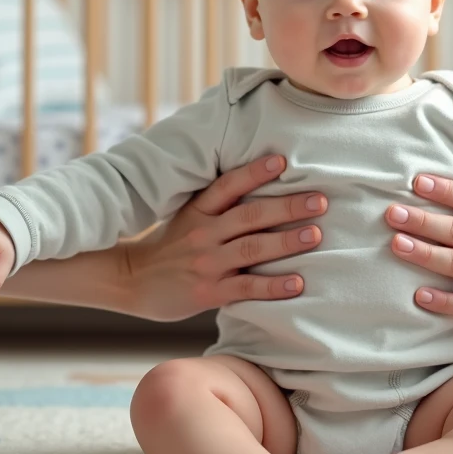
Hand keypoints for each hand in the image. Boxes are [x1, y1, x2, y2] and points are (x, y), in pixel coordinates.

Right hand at [115, 154, 327, 321]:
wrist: (133, 281)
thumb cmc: (171, 246)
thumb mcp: (188, 216)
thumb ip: (220, 205)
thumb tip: (265, 185)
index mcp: (199, 210)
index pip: (228, 185)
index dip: (255, 172)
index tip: (282, 161)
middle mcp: (203, 233)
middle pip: (250, 216)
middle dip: (287, 207)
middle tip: (320, 200)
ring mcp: (207, 263)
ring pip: (252, 249)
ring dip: (287, 242)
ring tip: (316, 235)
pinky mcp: (209, 292)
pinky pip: (246, 288)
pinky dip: (273, 286)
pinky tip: (297, 283)